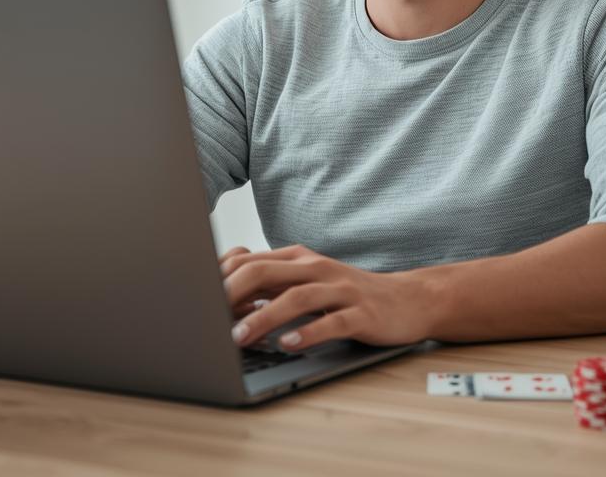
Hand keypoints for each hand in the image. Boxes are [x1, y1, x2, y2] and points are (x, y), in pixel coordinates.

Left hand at [218, 244, 437, 351]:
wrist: (407, 300)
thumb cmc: (348, 294)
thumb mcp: (306, 282)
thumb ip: (270, 285)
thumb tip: (223, 296)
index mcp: (298, 259)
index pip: (249, 262)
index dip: (220, 281)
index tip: (198, 303)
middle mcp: (317, 268)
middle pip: (266, 273)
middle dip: (232, 295)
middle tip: (207, 318)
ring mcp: (340, 290)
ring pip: (296, 298)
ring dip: (264, 318)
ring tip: (240, 338)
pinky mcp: (361, 314)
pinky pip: (331, 322)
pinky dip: (307, 334)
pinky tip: (288, 345)